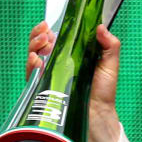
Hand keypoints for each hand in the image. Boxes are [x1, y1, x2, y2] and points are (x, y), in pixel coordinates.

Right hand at [26, 21, 122, 141]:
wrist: (99, 116)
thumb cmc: (103, 92)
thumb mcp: (110, 65)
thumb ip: (109, 45)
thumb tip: (100, 26)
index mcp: (69, 55)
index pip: (53, 37)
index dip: (47, 30)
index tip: (48, 25)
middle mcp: (56, 64)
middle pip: (38, 45)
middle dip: (37, 35)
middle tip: (46, 34)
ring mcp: (48, 76)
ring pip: (32, 56)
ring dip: (34, 46)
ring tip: (43, 44)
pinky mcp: (43, 89)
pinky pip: (31, 75)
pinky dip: (31, 65)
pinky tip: (37, 60)